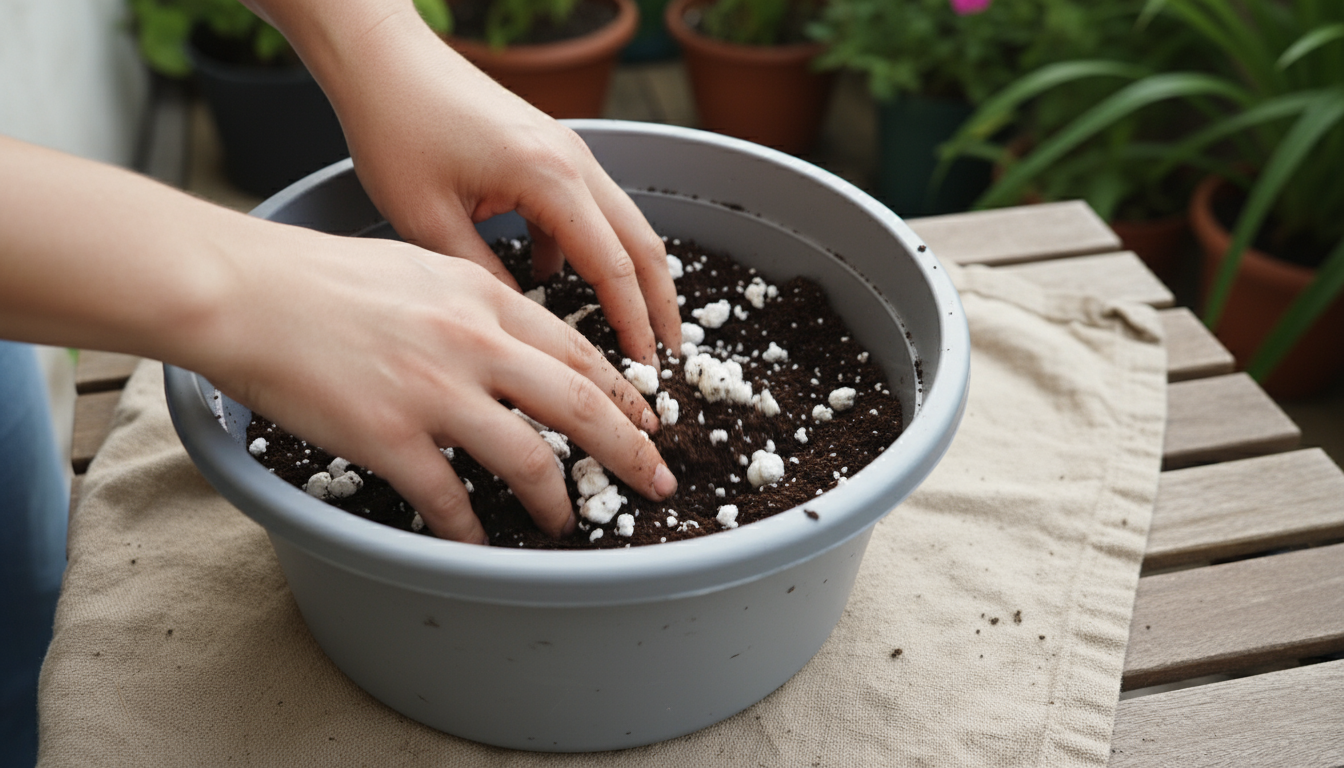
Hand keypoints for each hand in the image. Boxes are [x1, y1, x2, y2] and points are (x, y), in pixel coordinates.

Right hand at [207, 226, 677, 543]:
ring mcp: (435, 392)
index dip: (625, 392)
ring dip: (558, 501)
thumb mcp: (421, 267)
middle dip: (631, 450)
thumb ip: (475, 302)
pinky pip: (450, 500)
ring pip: (530, 458)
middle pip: (582, 404)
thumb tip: (513, 336)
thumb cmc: (323, 277)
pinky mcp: (390, 436)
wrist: (247, 291)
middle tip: (658, 480)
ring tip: (566, 523)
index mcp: (484, 298)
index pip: (579, 351)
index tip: (650, 419)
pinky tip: (481, 545)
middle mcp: (474, 343)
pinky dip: (472, 530)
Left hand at [258, 0, 682, 365]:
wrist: (384, 61)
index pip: (613, 266)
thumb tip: (520, 324)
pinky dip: (588, 248)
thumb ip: (482, 277)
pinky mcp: (550, 150)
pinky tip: (558, 278)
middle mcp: (573, 161)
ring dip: (632, 276)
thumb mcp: (428, 220)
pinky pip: (587, 208)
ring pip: (623, 224)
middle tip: (667, 355)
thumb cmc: (397, 127)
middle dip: (660, 303)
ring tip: (632, 327)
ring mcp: (567, 151)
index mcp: (550, 177)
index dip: (633, 322)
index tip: (644, 367)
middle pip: (642, 242)